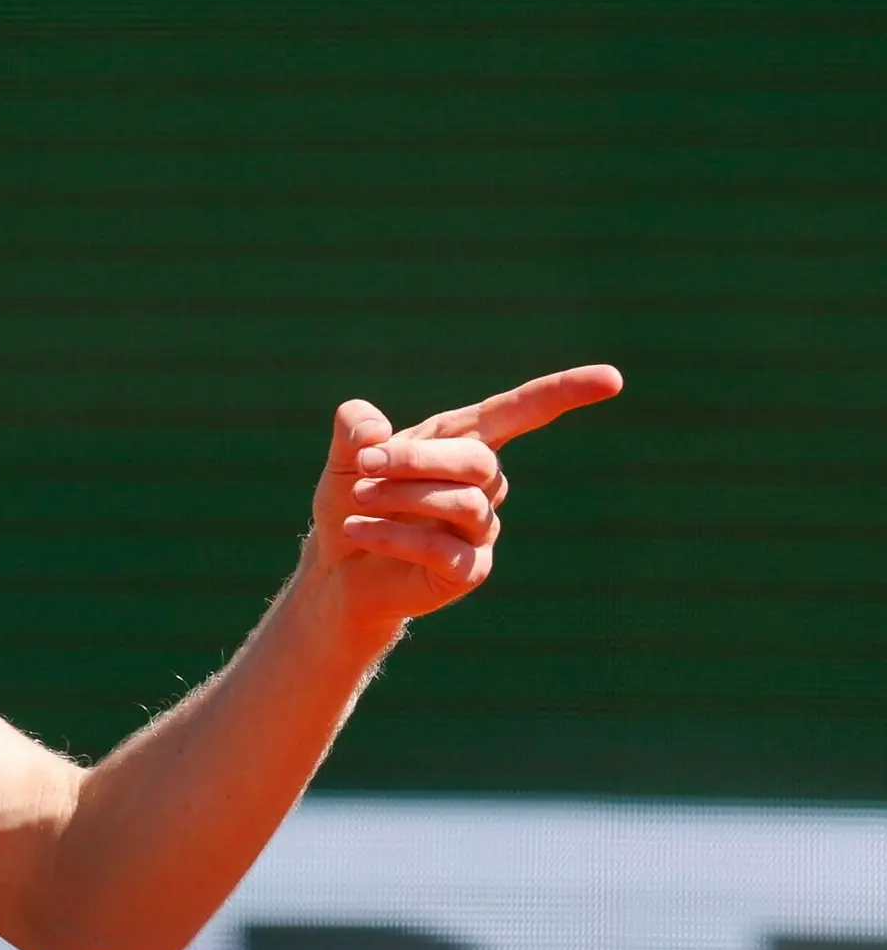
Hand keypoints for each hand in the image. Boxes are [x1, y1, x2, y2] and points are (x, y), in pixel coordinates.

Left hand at [300, 365, 623, 627]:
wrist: (338, 566)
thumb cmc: (354, 500)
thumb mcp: (346, 457)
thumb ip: (355, 428)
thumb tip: (373, 430)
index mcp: (462, 440)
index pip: (522, 411)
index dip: (564, 393)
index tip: (612, 379)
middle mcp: (483, 484)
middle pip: (479, 460)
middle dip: (418, 458)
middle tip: (366, 464)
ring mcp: (482, 529)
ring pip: (464, 503)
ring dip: (403, 496)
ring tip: (359, 498)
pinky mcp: (469, 571)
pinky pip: (443, 549)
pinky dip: (394, 535)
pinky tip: (356, 529)